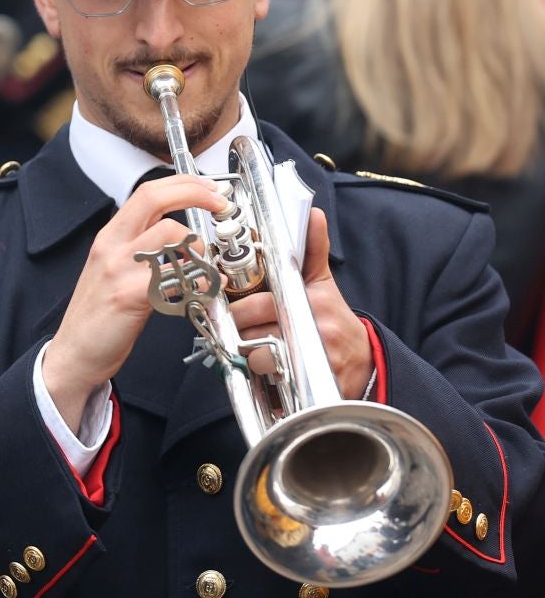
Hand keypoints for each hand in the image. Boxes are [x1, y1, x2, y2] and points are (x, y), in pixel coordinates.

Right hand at [45, 173, 231, 430]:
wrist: (74, 353)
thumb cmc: (99, 315)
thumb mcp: (113, 270)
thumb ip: (140, 248)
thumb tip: (180, 235)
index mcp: (109, 237)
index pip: (147, 193)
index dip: (183, 184)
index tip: (210, 189)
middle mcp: (111, 247)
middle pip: (155, 199)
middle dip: (196, 194)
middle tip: (221, 204)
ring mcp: (119, 270)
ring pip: (170, 236)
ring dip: (199, 249)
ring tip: (204, 269)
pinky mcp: (129, 296)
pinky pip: (174, 277)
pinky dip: (198, 282)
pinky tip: (202, 293)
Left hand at [225, 209, 372, 399]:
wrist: (365, 363)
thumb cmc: (334, 319)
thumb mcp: (322, 283)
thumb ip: (312, 249)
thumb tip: (313, 213)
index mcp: (311, 299)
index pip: (260, 302)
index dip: (241, 307)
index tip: (234, 307)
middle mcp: (315, 328)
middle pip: (253, 329)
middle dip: (241, 330)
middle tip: (243, 329)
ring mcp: (315, 358)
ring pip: (258, 356)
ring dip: (251, 355)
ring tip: (263, 349)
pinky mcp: (314, 384)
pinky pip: (271, 379)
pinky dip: (264, 375)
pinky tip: (273, 368)